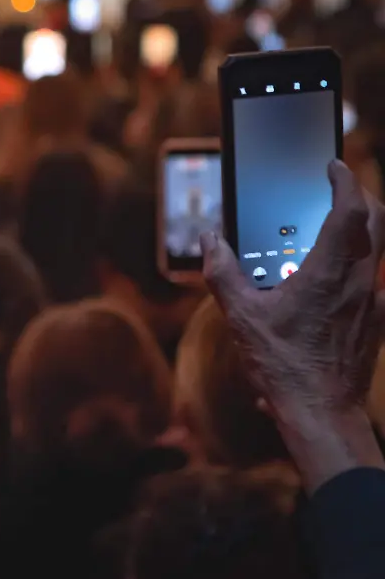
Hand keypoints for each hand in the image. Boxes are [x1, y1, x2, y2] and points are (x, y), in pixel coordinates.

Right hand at [201, 160, 384, 423]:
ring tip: (331, 231)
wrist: (321, 412)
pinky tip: (333, 281)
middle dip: (361, 198)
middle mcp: (360, 282)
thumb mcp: (242, 317)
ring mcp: (374, 302)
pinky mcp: (377, 321)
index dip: (345, 181)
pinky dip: (357, 266)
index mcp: (329, 273)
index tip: (334, 166)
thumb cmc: (283, 366)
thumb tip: (210, 240)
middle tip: (339, 189)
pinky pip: (374, 281)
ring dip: (360, 231)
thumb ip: (223, 273)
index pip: (350, 209)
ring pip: (379, 250)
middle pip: (377, 221)